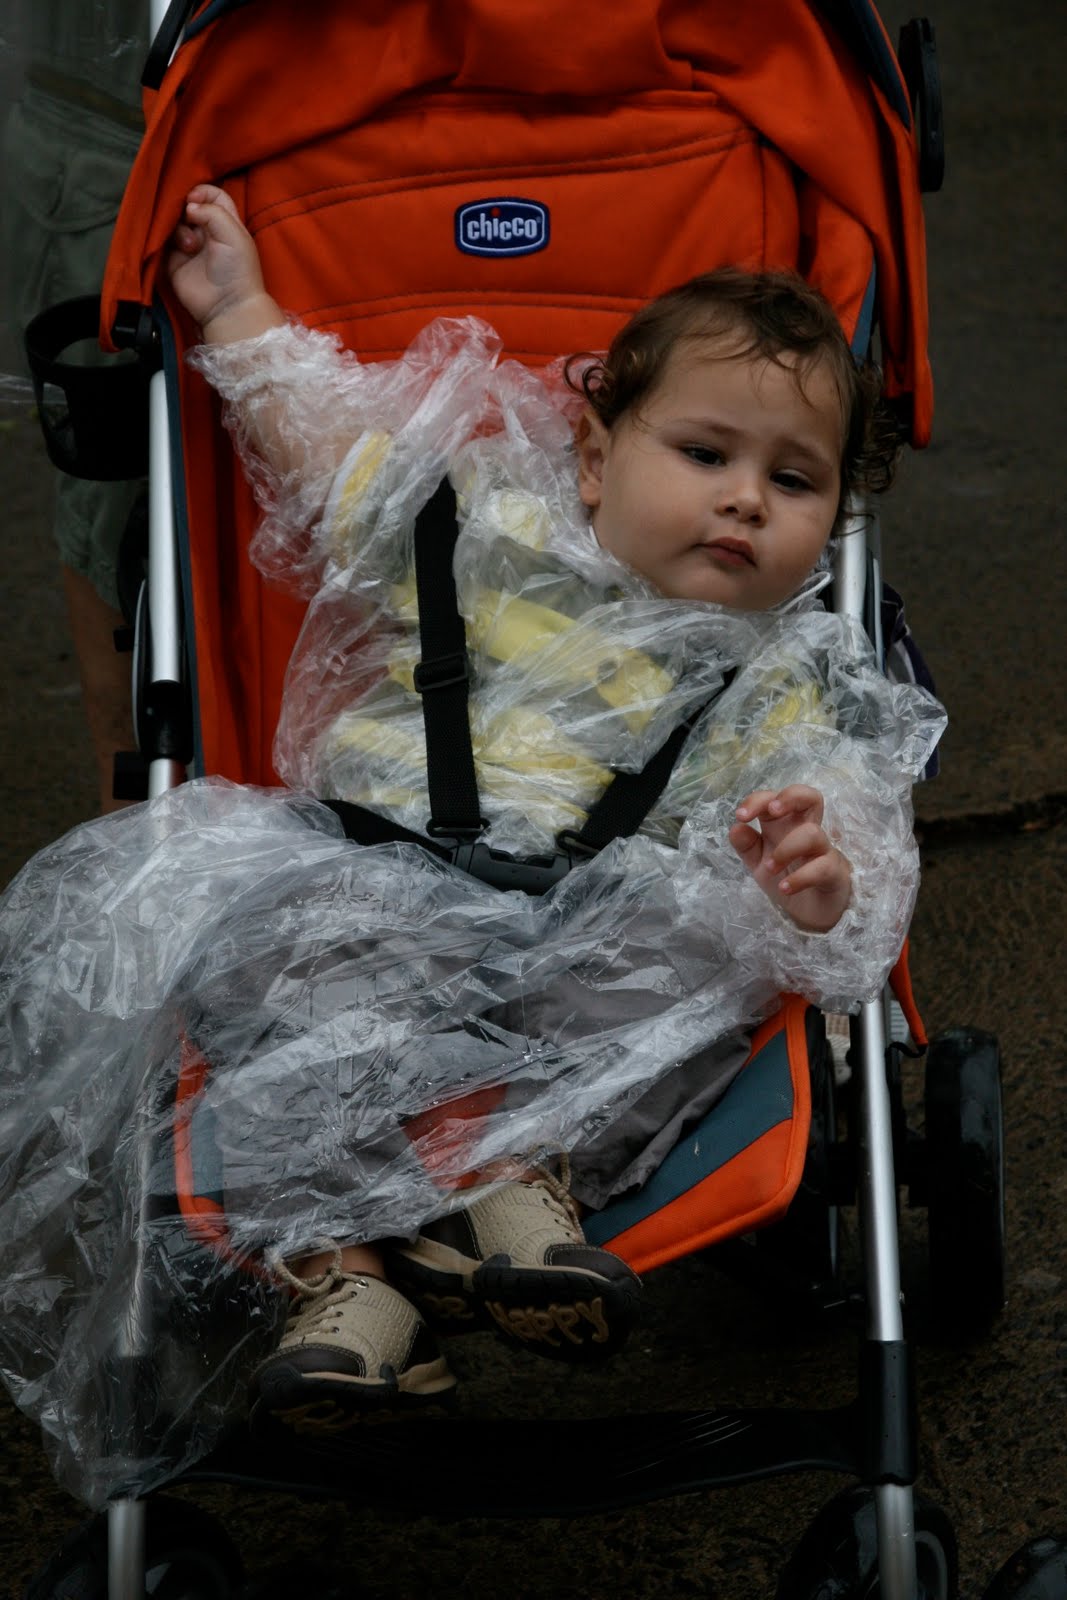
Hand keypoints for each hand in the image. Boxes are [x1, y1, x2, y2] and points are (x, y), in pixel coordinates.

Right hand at [166, 183, 283, 342]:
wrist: (227, 306)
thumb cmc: (237, 270)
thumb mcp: (233, 233)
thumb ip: (212, 212)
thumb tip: (188, 207)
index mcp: (227, 222)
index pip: (213, 195)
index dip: (202, 192)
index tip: (195, 199)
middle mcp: (207, 232)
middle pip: (188, 206)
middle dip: (184, 209)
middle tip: (187, 218)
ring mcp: (190, 246)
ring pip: (174, 223)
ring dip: (179, 230)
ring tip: (190, 247)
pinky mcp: (174, 261)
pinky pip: (162, 242)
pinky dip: (165, 240)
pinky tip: (178, 248)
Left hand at [729, 784, 851, 932]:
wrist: (811, 912)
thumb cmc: (787, 877)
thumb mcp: (759, 862)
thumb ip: (746, 846)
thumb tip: (736, 828)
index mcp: (785, 825)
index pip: (776, 799)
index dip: (758, 800)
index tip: (741, 816)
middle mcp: (806, 831)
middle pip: (811, 797)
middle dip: (790, 797)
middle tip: (771, 811)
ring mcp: (823, 850)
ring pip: (813, 834)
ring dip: (786, 849)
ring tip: (771, 868)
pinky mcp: (835, 872)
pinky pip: (823, 867)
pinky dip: (801, 878)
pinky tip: (784, 888)